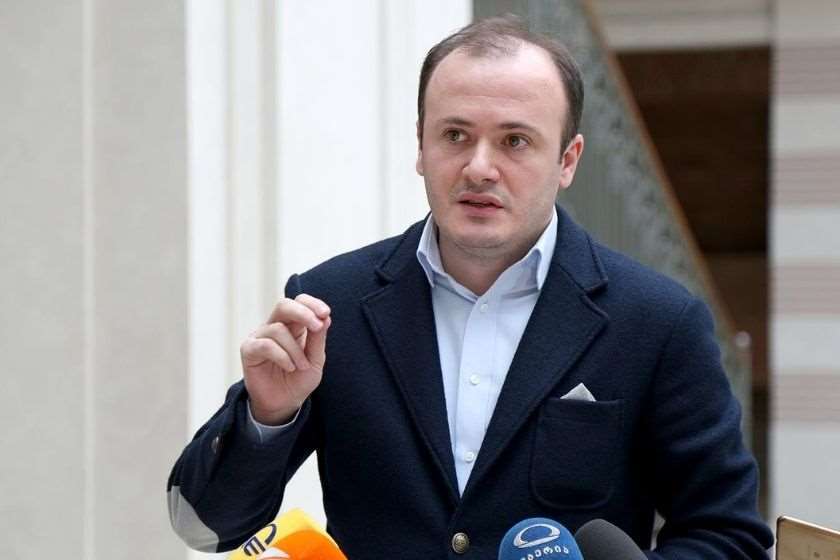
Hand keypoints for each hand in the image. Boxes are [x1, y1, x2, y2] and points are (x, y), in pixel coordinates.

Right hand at [240, 294, 330, 424]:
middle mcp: (275, 326)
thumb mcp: (316, 360)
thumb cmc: (300, 379)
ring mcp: (260, 337)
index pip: (299, 302)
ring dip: (295, 349)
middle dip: (302, 313)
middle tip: (317, 326)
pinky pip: (265, 345)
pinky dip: (282, 356)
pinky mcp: (249, 350)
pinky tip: (290, 367)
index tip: (325, 313)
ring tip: (301, 366)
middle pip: (283, 305)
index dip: (312, 304)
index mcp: (294, 325)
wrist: (284, 403)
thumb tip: (325, 317)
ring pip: (278, 329)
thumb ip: (318, 339)